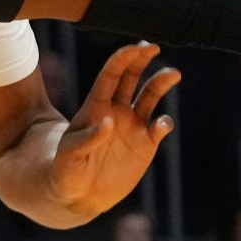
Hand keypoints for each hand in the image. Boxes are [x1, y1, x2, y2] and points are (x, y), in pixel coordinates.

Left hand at [43, 42, 179, 219]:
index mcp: (96, 106)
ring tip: (174, 73)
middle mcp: (116, 110)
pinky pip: (159, 127)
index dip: (123, 58)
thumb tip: (107, 121)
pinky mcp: (145, 144)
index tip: (137, 47)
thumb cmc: (66, 170)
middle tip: (153, 46)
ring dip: (161, 83)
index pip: (111, 75)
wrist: (80, 194)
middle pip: (131, 77)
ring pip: (150, 96)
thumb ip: (86, 139)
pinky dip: (164, 123)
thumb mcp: (69, 155)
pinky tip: (161, 125)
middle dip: (142, 59)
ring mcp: (132, 126)